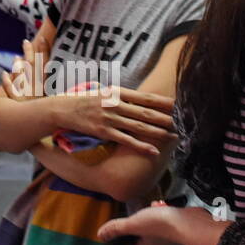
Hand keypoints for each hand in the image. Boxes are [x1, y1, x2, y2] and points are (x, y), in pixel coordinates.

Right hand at [52, 86, 177, 156]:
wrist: (61, 109)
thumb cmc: (83, 100)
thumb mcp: (102, 92)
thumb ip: (120, 96)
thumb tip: (139, 100)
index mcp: (116, 92)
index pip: (145, 97)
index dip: (163, 101)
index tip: (178, 105)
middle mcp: (114, 104)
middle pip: (146, 112)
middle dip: (166, 118)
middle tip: (183, 122)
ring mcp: (109, 118)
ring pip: (139, 126)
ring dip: (158, 132)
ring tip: (173, 137)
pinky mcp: (103, 131)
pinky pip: (126, 140)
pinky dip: (141, 146)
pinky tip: (153, 151)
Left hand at [96, 204, 200, 244]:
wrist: (191, 221)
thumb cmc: (163, 225)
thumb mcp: (135, 224)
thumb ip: (118, 229)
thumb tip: (101, 236)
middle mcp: (154, 244)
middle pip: (136, 243)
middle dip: (128, 236)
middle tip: (120, 232)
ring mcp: (164, 235)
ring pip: (148, 228)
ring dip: (144, 218)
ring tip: (144, 209)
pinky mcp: (172, 225)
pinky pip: (160, 219)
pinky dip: (157, 211)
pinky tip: (158, 205)